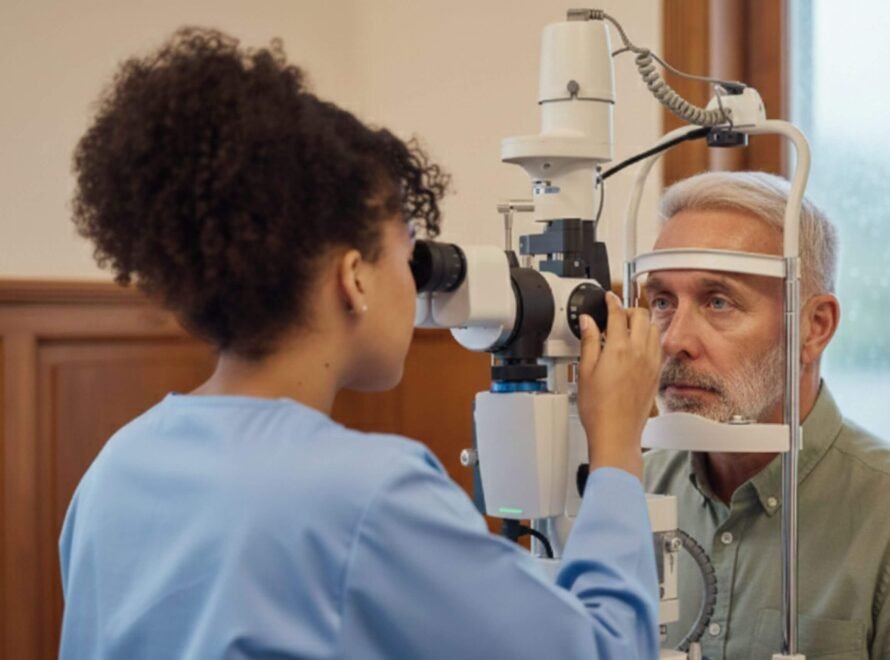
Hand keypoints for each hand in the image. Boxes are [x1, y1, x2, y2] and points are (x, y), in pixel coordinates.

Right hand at [576, 292, 660, 479]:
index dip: (612, 301)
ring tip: (628, 329)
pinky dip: (649, 339)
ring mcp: (651, 363)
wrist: (616, 433)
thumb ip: (588, 341)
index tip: (608, 298)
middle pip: (641, 315)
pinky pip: (658, 346)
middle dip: (628, 309)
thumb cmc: (598, 409)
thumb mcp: (584, 371)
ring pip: (653, 328)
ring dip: (642, 323)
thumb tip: (587, 322)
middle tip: (617, 314)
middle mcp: (639, 352)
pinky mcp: (656, 374)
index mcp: (618, 349)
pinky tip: (638, 347)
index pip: (618, 313)